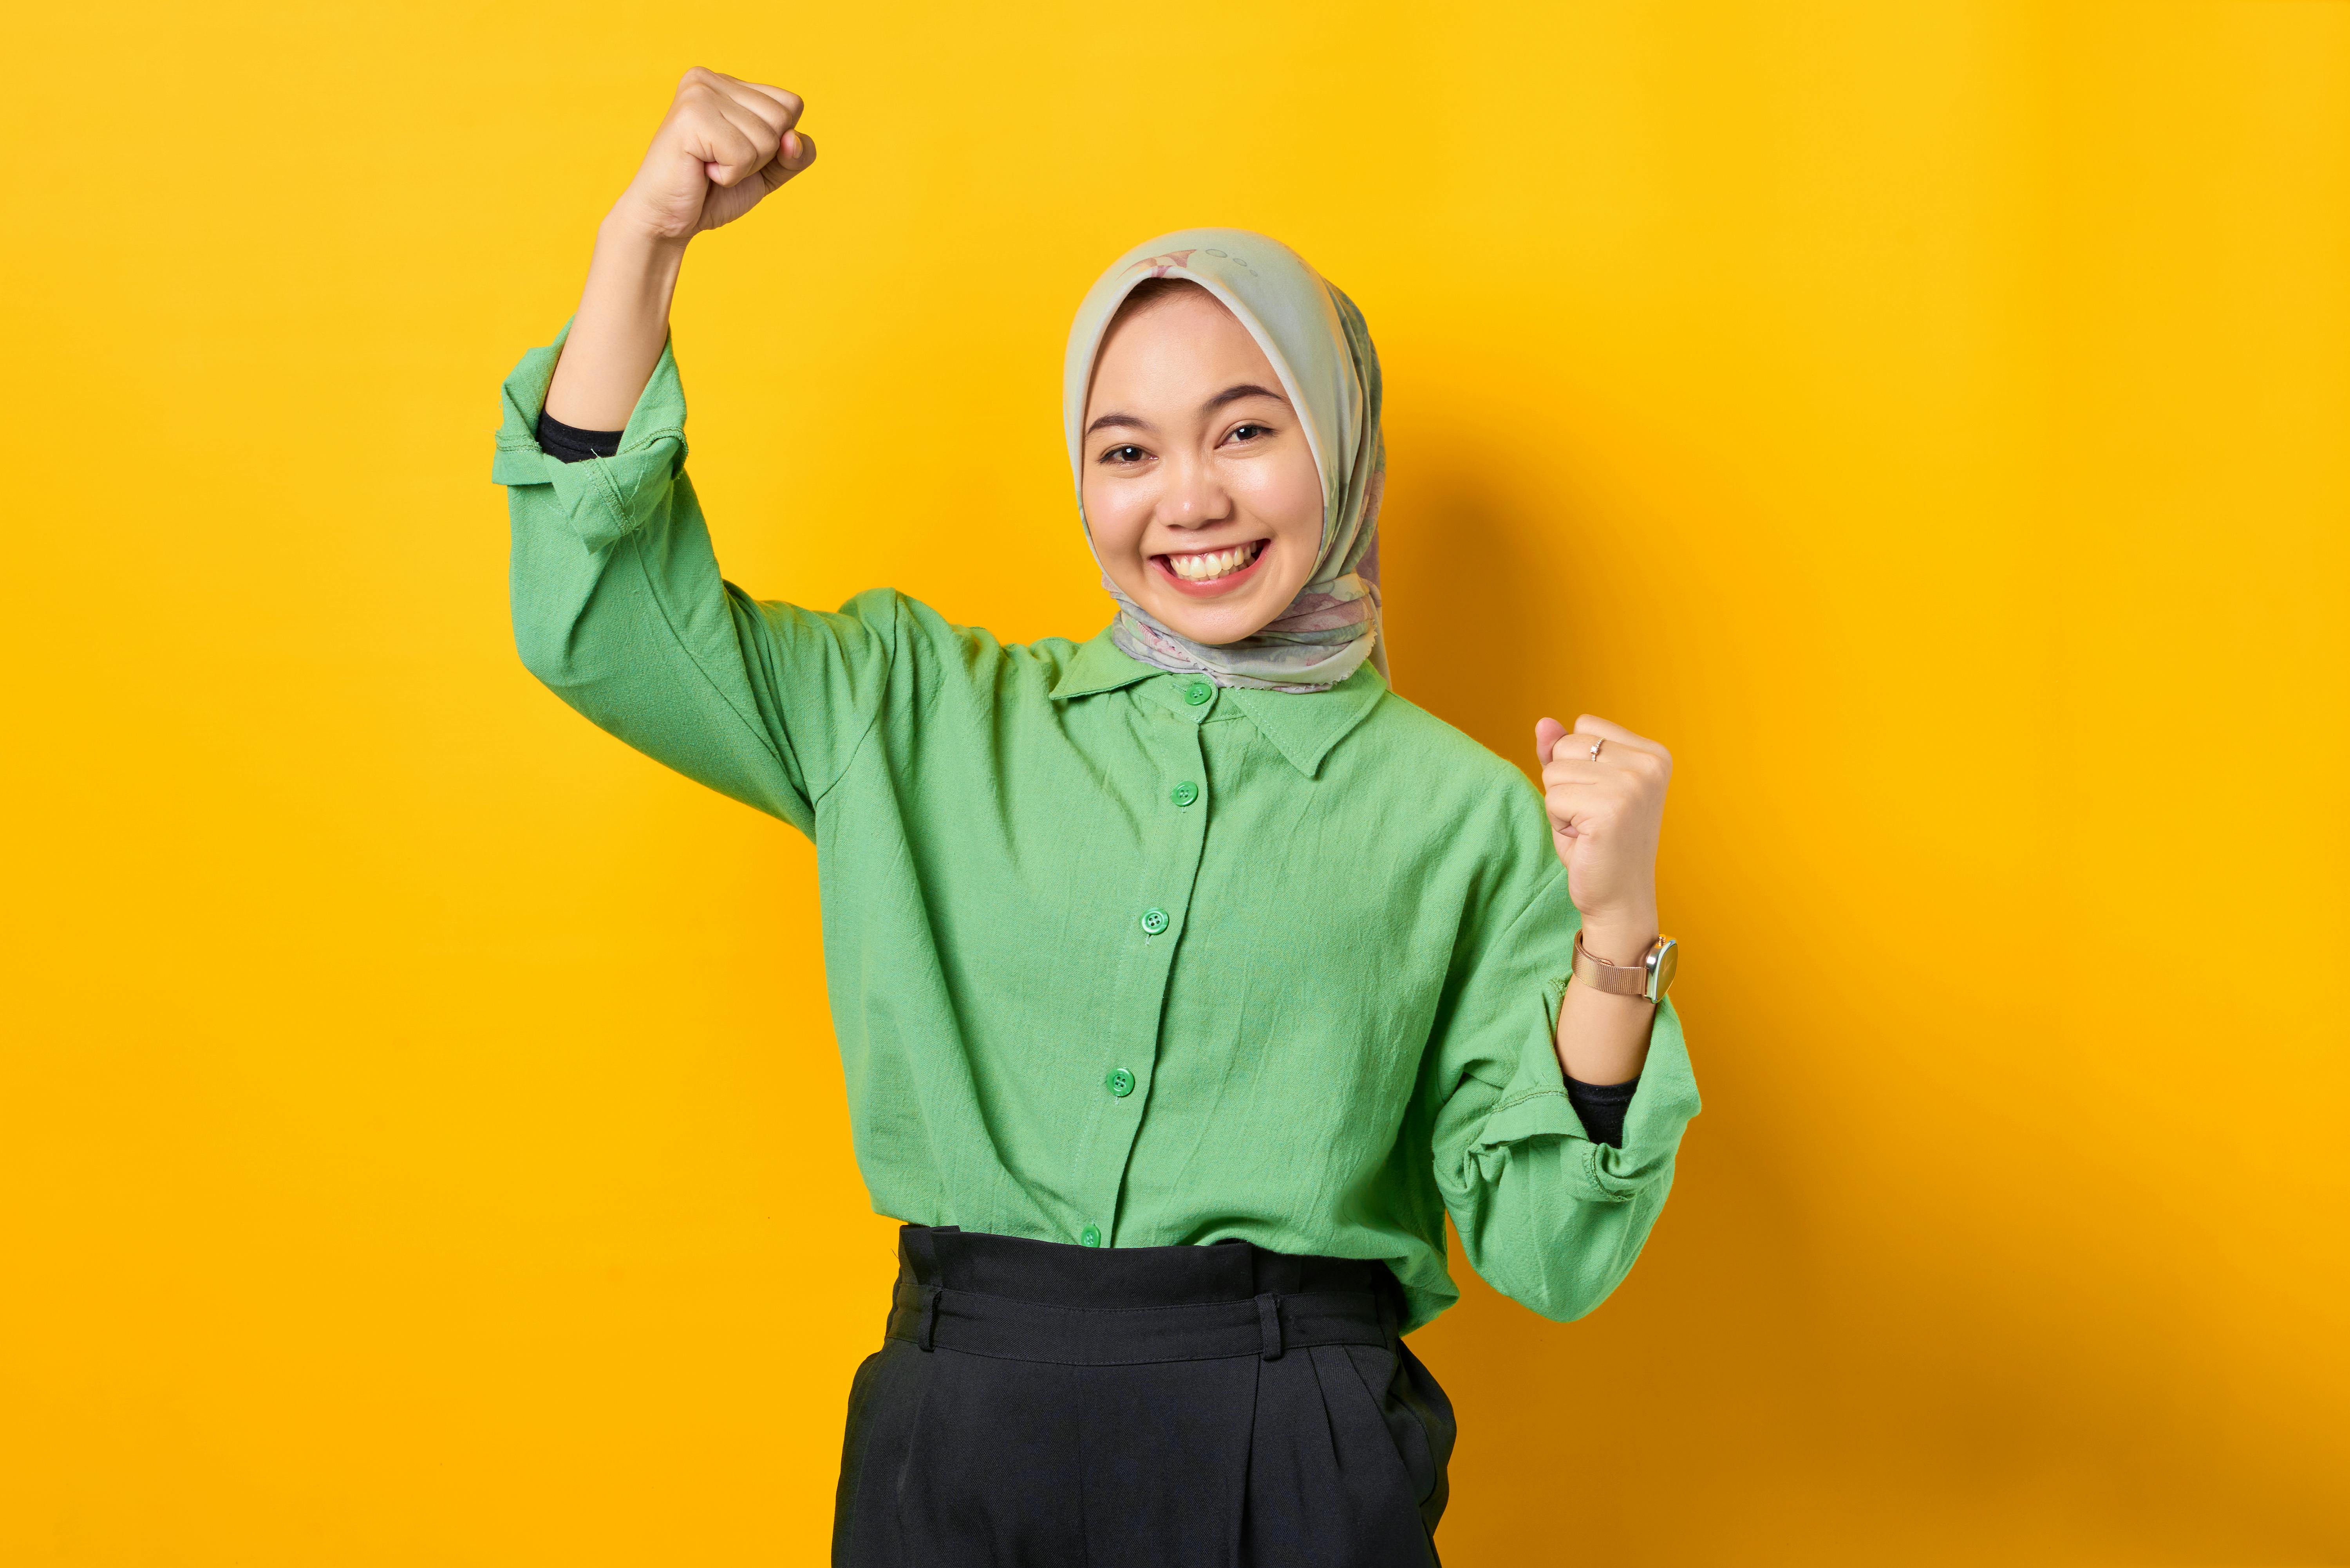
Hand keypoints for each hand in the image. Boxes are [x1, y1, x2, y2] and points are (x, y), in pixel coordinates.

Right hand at [609, 68, 816, 244]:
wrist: (666, 220)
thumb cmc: (713, 193)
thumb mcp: (768, 172)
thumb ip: (796, 155)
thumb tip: (793, 139)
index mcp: (728, 83)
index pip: (791, 104)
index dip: (777, 143)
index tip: (736, 153)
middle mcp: (710, 79)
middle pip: (782, 118)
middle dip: (761, 155)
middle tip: (721, 162)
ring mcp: (698, 93)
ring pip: (766, 137)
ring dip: (744, 167)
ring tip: (710, 166)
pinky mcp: (690, 117)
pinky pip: (743, 154)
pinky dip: (729, 175)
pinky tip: (702, 171)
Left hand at [1534, 715, 1671, 959]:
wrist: (1619, 898)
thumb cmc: (1599, 842)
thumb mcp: (1581, 787)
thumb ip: (1564, 752)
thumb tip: (1543, 722)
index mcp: (1653, 754)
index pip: (1585, 724)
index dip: (1577, 762)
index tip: (1601, 797)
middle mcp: (1649, 764)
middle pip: (1567, 744)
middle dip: (1565, 783)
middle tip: (1591, 817)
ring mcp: (1633, 785)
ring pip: (1555, 770)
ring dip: (1560, 803)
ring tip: (1587, 828)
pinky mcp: (1611, 809)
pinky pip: (1553, 798)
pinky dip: (1558, 822)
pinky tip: (1584, 839)